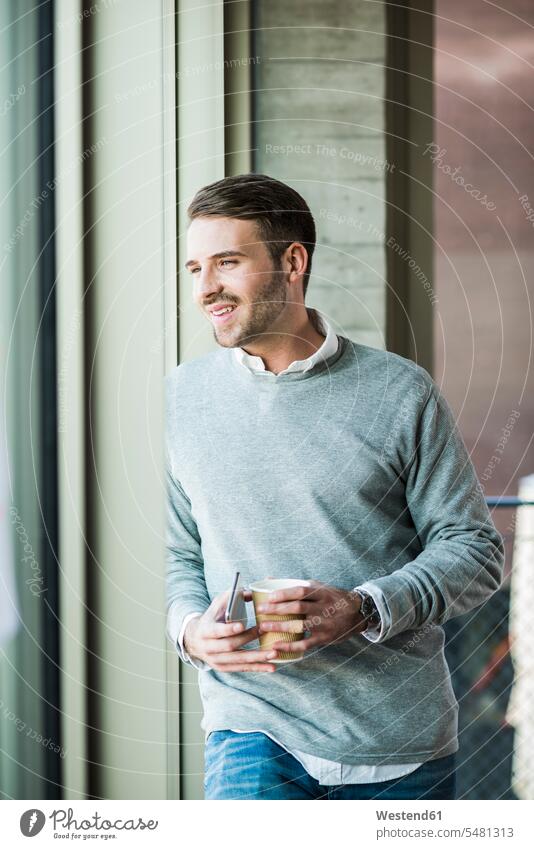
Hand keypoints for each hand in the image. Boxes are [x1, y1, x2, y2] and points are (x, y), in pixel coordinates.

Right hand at [184, 588, 278, 671]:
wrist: (194, 639)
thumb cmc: (211, 618)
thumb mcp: (217, 605)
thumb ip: (232, 597)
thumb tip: (252, 591)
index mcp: (205, 630)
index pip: (216, 631)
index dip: (228, 629)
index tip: (241, 625)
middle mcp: (209, 647)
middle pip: (230, 645)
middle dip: (248, 638)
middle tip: (264, 631)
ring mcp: (216, 660)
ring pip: (238, 660)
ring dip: (257, 658)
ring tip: (274, 654)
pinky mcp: (223, 668)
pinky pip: (242, 668)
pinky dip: (257, 668)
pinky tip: (271, 667)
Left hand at [251, 580, 366, 654]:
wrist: (357, 614)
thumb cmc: (332, 598)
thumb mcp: (318, 587)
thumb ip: (296, 584)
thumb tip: (269, 579)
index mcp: (321, 593)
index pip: (301, 591)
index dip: (284, 593)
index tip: (269, 596)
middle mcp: (323, 608)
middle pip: (298, 607)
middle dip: (277, 609)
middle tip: (260, 610)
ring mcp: (324, 624)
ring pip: (299, 626)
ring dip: (279, 626)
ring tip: (263, 626)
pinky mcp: (324, 638)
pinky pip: (305, 643)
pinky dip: (289, 646)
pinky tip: (276, 645)